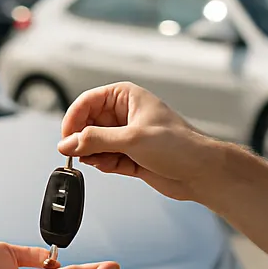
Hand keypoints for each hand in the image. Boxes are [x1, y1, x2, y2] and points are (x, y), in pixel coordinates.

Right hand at [57, 82, 218, 202]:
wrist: (201, 171)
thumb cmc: (178, 145)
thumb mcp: (132, 139)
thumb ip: (96, 140)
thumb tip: (67, 143)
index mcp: (126, 96)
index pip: (87, 102)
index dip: (73, 119)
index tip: (66, 138)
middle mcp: (124, 114)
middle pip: (87, 124)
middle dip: (83, 140)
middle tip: (80, 154)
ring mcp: (126, 136)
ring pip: (94, 143)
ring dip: (94, 155)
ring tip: (103, 161)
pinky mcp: (129, 156)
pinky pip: (105, 158)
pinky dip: (104, 164)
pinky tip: (112, 166)